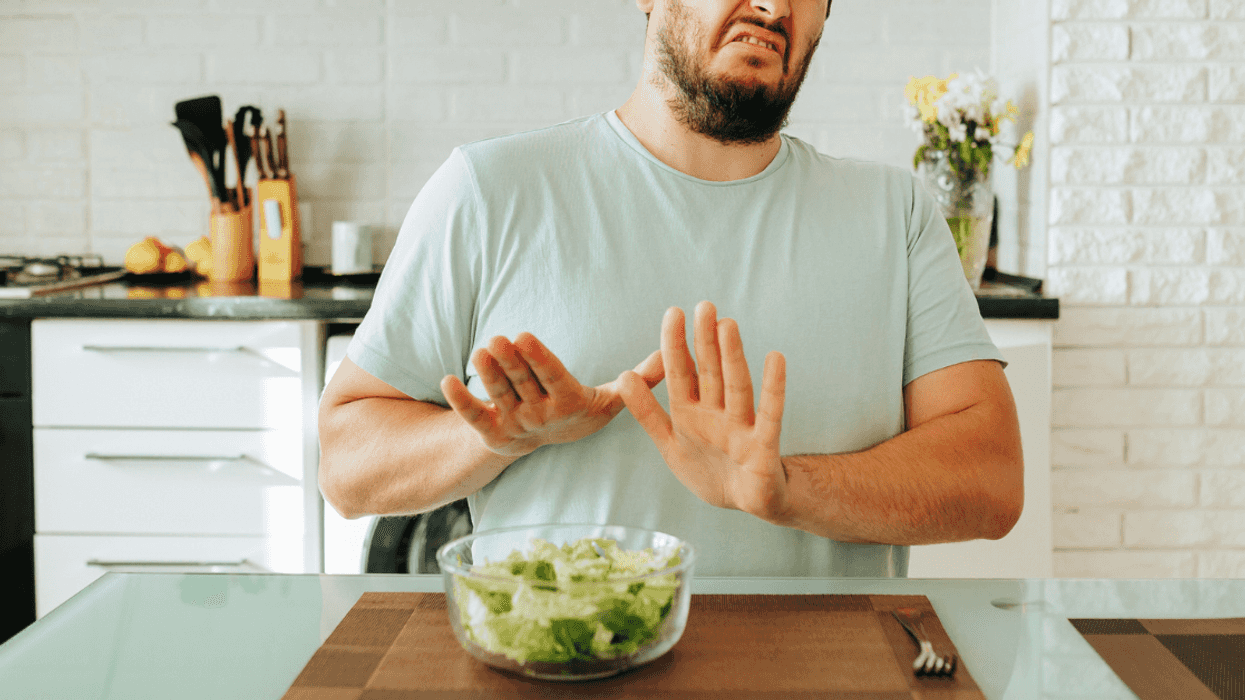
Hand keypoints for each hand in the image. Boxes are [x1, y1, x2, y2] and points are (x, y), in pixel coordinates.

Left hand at [441, 333, 663, 456]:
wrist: (548, 441)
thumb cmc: (581, 408)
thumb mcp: (612, 397)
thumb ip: (643, 378)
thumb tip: (671, 355)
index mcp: (568, 402)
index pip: (552, 378)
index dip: (538, 359)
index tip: (525, 336)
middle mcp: (541, 415)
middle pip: (523, 385)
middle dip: (510, 363)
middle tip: (498, 339)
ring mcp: (515, 423)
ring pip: (499, 395)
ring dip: (487, 375)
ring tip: (480, 350)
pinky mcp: (491, 430)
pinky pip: (473, 415)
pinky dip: (460, 400)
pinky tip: (446, 380)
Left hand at [618, 302, 788, 520]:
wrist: (742, 503)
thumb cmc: (707, 468)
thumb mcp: (670, 443)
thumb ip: (647, 413)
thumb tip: (624, 376)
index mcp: (690, 412)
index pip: (681, 373)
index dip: (676, 345)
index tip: (674, 313)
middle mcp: (717, 412)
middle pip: (710, 372)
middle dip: (705, 341)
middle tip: (704, 306)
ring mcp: (741, 427)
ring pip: (736, 386)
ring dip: (732, 357)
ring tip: (727, 325)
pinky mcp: (764, 444)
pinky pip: (769, 413)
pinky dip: (772, 388)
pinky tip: (775, 359)